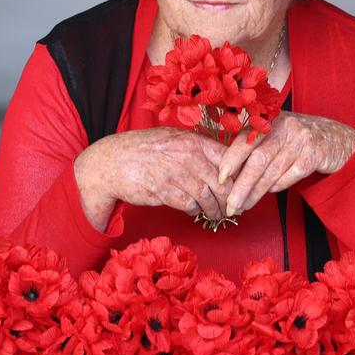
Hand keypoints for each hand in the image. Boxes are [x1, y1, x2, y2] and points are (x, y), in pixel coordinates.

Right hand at [74, 127, 230, 229]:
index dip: (238, 176)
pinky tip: (197, 213)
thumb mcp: (174, 140)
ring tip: (218, 214)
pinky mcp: (165, 191)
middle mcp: (188, 156)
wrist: (113, 161)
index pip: (228, 158)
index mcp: (194, 140)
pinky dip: (196, 211)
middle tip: (234, 207)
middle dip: (230, 198)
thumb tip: (223, 162)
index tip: (241, 187)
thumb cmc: (145, 150)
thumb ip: (197, 148)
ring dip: (215, 209)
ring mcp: (177, 174)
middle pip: (222, 182)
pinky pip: (190, 205)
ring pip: (208, 197)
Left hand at [217, 111, 354, 215]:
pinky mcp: (315, 154)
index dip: (231, 159)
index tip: (220, 178)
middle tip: (230, 204)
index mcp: (271, 120)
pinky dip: (278, 186)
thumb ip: (257, 145)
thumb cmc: (301, 140)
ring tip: (244, 206)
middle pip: (257, 159)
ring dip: (256, 192)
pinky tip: (269, 193)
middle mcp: (285, 126)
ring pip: (272, 170)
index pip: (245, 139)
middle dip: (241, 184)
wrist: (340, 139)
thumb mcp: (279, 134)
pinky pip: (291, 175)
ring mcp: (301, 139)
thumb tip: (228, 171)